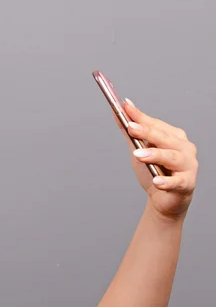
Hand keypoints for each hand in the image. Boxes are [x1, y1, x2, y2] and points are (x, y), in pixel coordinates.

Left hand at [117, 99, 197, 219]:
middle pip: (164, 138)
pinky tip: (157, 182)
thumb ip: (130, 134)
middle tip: (131, 127)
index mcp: (174, 137)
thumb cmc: (154, 172)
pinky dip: (167, 182)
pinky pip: (177, 182)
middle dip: (147, 132)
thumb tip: (118, 112)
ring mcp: (187, 165)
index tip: (125, 107)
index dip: (140, 117)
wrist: (164, 199)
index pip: (156, 124)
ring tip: (138, 154)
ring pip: (172, 157)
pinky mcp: (186, 184)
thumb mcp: (139, 151)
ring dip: (155, 155)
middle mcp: (184, 148)